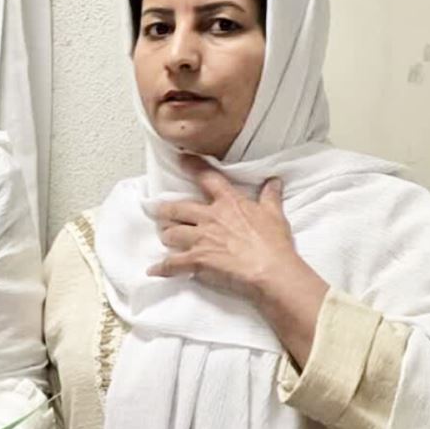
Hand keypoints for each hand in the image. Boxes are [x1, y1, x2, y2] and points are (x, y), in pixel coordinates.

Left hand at [149, 158, 305, 297]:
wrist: (271, 270)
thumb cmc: (274, 244)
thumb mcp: (275, 215)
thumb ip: (270, 197)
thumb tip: (274, 181)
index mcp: (229, 203)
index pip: (207, 178)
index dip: (192, 167)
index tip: (181, 159)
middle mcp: (210, 217)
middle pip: (178, 209)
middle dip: (166, 210)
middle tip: (160, 212)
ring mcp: (200, 239)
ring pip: (170, 233)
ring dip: (166, 235)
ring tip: (165, 238)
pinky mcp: (196, 260)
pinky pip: (171, 264)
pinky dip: (161, 268)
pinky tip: (154, 270)